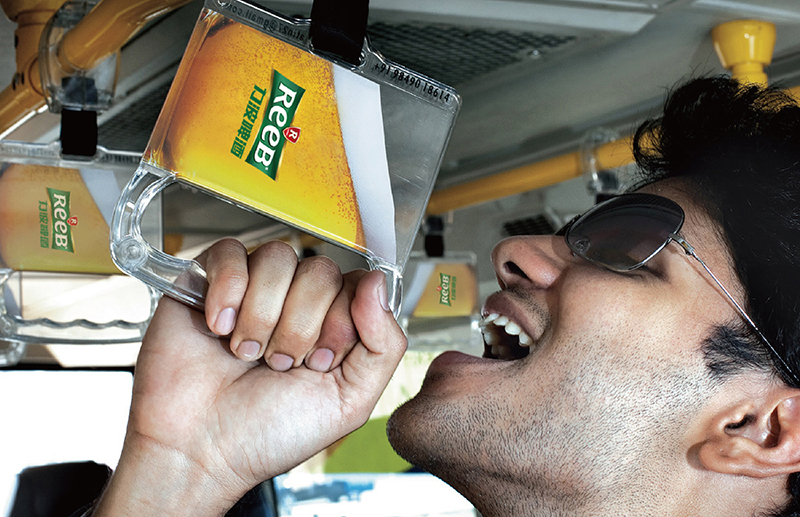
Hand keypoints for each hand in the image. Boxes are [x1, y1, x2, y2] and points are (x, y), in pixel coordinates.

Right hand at [93, 239, 406, 515]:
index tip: (319, 363)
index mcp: (332, 324)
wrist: (198, 450)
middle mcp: (295, 301)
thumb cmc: (269, 433)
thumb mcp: (349, 402)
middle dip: (300, 326)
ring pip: (278, 258)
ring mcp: (253, 288)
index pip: (357, 285)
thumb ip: (383, 345)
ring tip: (245, 353)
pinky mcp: (209, 281)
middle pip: (320, 270)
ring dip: (262, 314)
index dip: (340, 322)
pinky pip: (230, 252)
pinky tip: (219, 329)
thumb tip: (379, 283)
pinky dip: (227, 292)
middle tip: (278, 364)